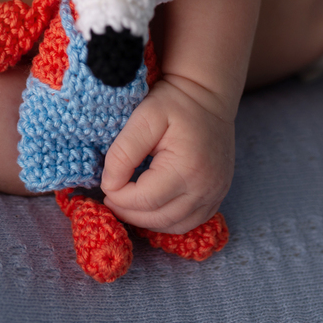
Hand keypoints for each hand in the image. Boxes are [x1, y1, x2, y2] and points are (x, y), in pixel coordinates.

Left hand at [100, 75, 235, 234]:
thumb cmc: (174, 103)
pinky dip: (165, 220)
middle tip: (111, 198)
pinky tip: (150, 206)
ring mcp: (215, 195)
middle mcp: (207, 188)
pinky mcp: (217, 196)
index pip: (145, 200)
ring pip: (174, 226)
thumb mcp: (143, 118)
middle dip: (129, 212)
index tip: (106, 184)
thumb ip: (123, 153)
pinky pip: (189, 222)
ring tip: (127, 203)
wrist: (207, 96)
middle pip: (159, 218)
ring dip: (146, 220)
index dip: (119, 197)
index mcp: (188, 168)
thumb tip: (109, 185)